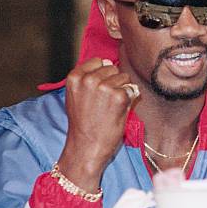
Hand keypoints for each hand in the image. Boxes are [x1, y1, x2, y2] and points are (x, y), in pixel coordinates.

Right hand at [57, 58, 137, 191]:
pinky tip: (119, 110)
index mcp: (74, 77)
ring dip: (122, 89)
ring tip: (111, 106)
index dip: (102, 74)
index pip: (97, 61)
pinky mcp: (119, 96)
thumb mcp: (77, 96)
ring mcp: (104, 87)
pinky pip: (132, 89)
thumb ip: (88, 78)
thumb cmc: (83, 123)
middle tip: (105, 102)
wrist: (87, 146)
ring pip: (124, 77)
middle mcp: (88, 79)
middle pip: (112, 68)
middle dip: (113, 81)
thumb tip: (108, 61)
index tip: (98, 89)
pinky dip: (130, 99)